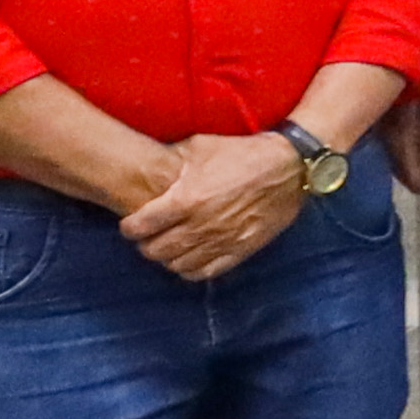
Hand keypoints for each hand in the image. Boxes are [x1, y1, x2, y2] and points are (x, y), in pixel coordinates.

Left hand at [119, 129, 299, 281]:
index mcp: (185, 199)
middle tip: (149, 236)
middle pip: (155, 250)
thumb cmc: (243, 153)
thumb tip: (149, 168)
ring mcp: (221, 241)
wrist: (289, 167)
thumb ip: (170, 161)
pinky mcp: (240, 250)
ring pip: (177, 264)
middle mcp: (200, 225)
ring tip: (170, 246)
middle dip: (146, 244)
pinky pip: (205, 272)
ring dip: (168, 258)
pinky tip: (190, 258)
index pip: (140, 227)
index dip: (130, 227)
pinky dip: (191, 269)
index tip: (132, 223)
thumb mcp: (200, 146)